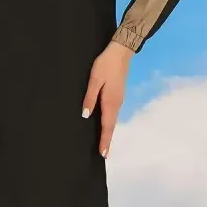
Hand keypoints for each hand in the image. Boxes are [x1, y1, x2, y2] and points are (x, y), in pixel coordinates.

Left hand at [82, 40, 132, 157]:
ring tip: (103, 144)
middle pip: (111, 126)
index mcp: (110, 102)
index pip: (107, 125)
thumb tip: (85, 115)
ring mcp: (119, 100)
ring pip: (113, 120)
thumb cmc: (105, 65)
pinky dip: (109, 123)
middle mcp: (117, 104)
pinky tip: (105, 126)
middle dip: (107, 140)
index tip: (103, 154)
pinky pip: (113, 114)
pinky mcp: (118, 96)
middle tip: (103, 154)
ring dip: (108, 132)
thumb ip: (90, 97)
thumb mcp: (94, 80)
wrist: (121, 52)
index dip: (105, 140)